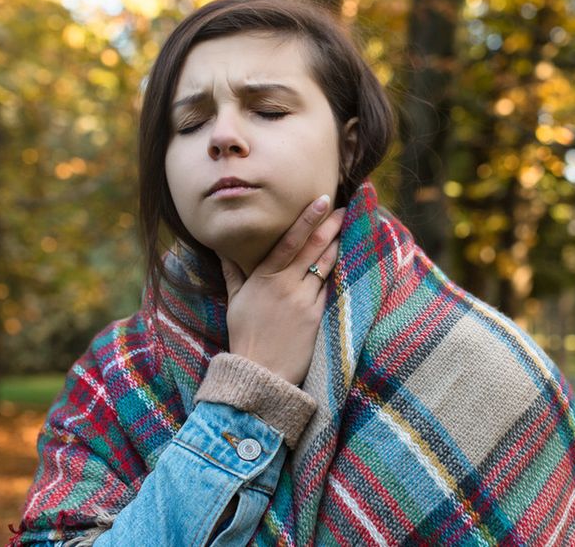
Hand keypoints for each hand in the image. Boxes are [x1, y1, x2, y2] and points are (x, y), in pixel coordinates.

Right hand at [220, 195, 344, 384]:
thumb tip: (224, 250)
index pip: (290, 241)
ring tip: (351, 228)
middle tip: (346, 208)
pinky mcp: (317, 316)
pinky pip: (329, 288)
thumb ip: (233, 273)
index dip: (308, 219)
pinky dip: (338, 273)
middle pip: (314, 248)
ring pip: (326, 266)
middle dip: (332, 225)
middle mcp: (286, 285)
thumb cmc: (245, 337)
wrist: (260, 373)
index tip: (322, 201)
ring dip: (339, 245)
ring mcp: (304, 300)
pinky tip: (348, 261)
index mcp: (264, 278)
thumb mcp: (235, 302)